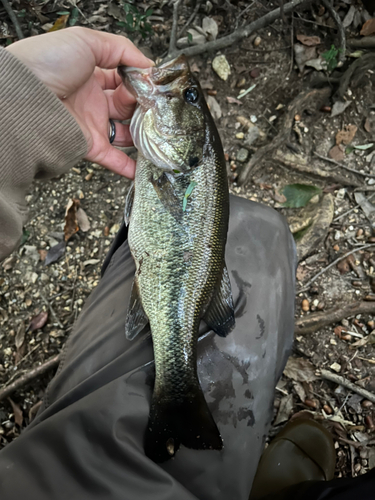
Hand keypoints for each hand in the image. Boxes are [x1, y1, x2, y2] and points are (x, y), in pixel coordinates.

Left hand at [7, 27, 152, 177]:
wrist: (25, 97)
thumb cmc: (48, 63)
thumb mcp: (86, 41)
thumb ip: (121, 49)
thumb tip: (148, 66)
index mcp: (90, 74)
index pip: (122, 79)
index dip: (139, 81)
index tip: (154, 85)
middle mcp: (91, 100)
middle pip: (126, 106)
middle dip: (143, 106)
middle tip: (156, 106)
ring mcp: (91, 124)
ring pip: (124, 133)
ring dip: (142, 134)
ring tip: (159, 132)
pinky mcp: (89, 145)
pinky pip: (113, 158)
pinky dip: (129, 166)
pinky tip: (145, 165)